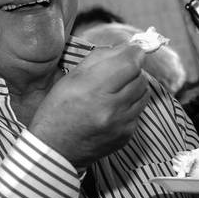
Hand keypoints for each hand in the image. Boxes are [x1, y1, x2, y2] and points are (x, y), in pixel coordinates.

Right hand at [28, 44, 149, 168]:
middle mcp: (110, 107)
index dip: (135, 52)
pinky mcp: (126, 135)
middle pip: (140, 77)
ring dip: (134, 86)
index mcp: (93, 88)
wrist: (54, 150)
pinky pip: (138, 111)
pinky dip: (130, 105)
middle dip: (133, 69)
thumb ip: (101, 58)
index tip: (134, 49)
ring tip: (116, 89)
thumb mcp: (72, 78)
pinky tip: (114, 108)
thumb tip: (128, 47)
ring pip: (143, 93)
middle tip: (120, 72)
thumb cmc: (58, 110)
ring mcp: (120, 124)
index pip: (130, 63)